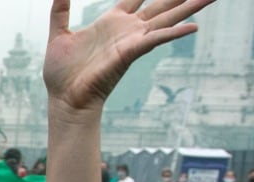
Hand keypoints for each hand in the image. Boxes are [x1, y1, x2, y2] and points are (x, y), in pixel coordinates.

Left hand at [43, 0, 209, 114]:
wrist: (64, 100)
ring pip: (167, 18)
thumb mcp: (59, 34)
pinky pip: (156, 39)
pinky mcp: (130, 53)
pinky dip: (174, 33)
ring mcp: (132, 40)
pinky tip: (194, 27)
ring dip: (190, 7)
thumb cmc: (62, 74)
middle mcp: (127, 29)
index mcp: (112, 21)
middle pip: (161, 4)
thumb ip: (60, 11)